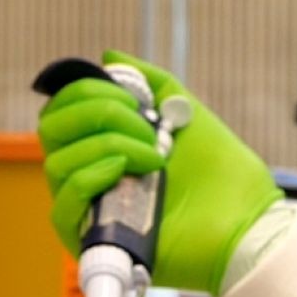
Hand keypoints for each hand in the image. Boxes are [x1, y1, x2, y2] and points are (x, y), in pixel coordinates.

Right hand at [36, 53, 280, 296]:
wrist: (244, 223)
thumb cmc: (222, 175)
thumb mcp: (186, 113)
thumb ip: (150, 83)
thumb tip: (108, 56)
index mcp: (105, 143)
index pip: (64, 109)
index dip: (88, 92)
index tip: (133, 99)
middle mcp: (89, 173)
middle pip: (51, 129)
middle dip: (96, 113)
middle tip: (145, 126)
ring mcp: (89, 208)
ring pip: (59, 163)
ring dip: (109, 146)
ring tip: (154, 156)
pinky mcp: (91, 241)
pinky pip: (62, 206)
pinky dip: (91, 177)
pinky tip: (123, 171)